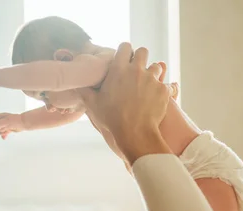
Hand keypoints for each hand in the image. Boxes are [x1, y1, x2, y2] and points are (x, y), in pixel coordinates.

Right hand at [0, 113, 24, 138]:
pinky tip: (5, 137)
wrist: (23, 123)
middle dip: (0, 129)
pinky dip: (4, 135)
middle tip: (5, 127)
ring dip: (3, 132)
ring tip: (8, 130)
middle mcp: (2, 120)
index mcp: (1, 116)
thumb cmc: (16, 121)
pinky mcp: (8, 129)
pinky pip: (3, 133)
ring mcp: (5, 125)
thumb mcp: (5, 121)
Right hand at [78, 43, 175, 163]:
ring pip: (156, 66)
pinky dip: (161, 90)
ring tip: (146, 85)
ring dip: (152, 73)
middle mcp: (137, 70)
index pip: (124, 46)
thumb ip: (84, 92)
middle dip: (140, 58)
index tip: (123, 59)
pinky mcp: (163, 90)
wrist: (134, 133)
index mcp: (119, 70)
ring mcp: (152, 79)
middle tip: (136, 70)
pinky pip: (166, 84)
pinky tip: (155, 98)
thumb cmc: (112, 119)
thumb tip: (76, 85)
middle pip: (143, 51)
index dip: (124, 51)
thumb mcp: (93, 105)